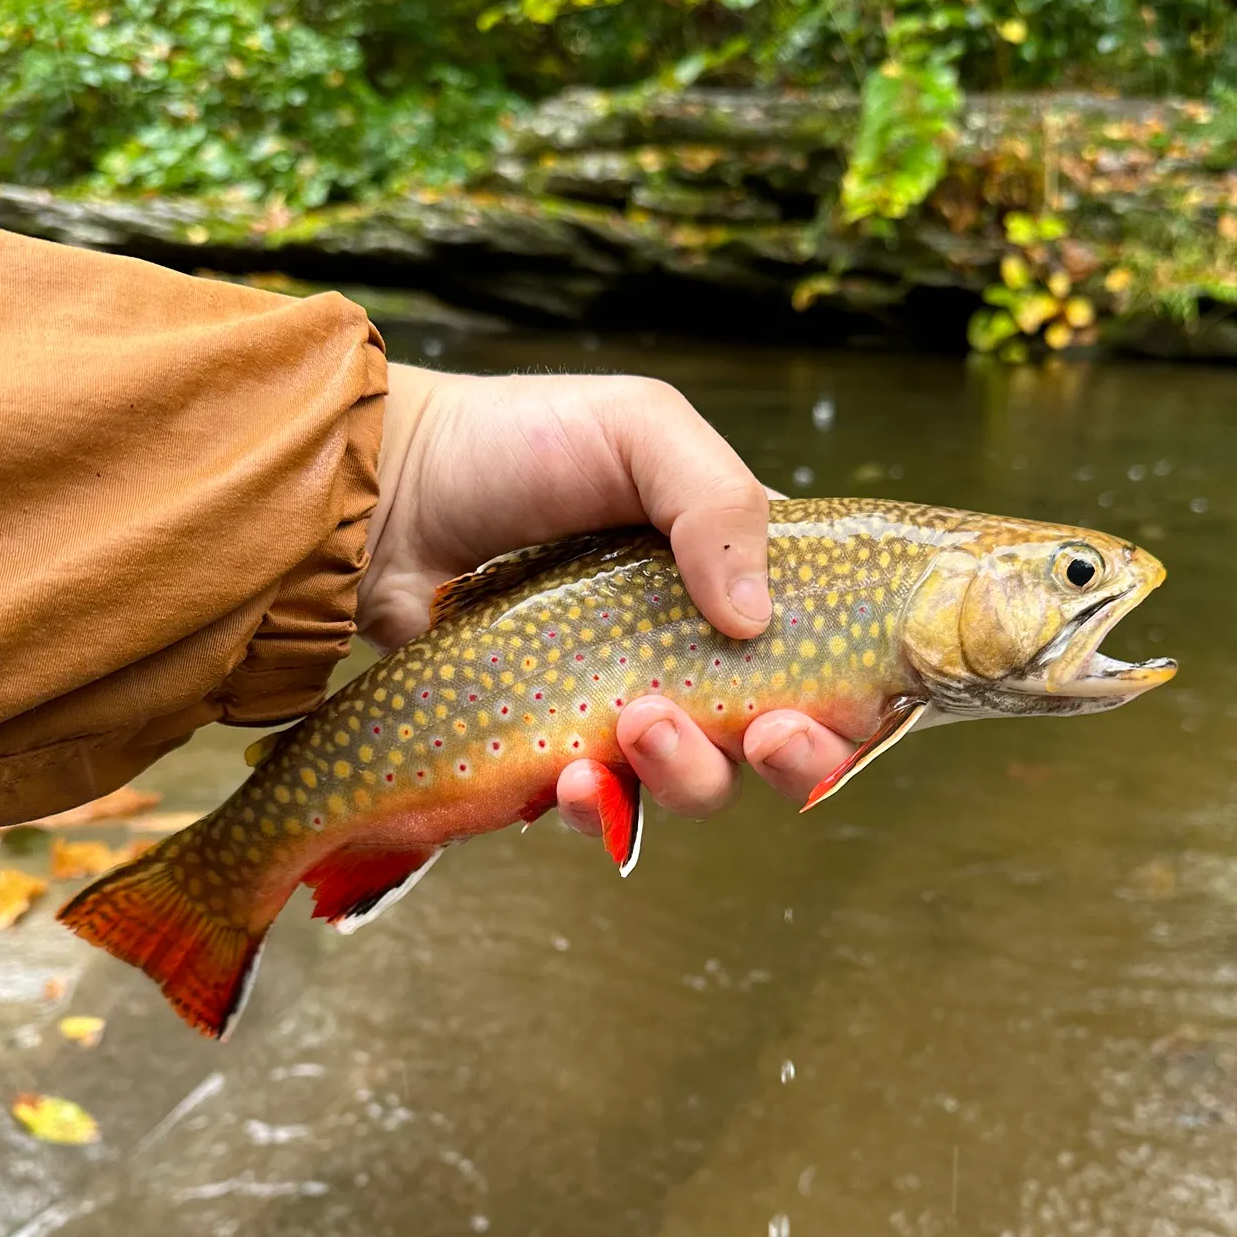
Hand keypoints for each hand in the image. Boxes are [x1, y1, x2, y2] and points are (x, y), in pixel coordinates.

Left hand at [359, 365, 853, 825]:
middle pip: (779, 742)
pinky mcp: (550, 746)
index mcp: (732, 578)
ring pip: (695, 782)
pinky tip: (574, 780)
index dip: (848, 698)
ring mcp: (621, 705)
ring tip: (639, 722)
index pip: (824, 654)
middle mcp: (690, 651)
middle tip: (764, 731)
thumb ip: (716, 501)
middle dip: (794, 759)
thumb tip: (755, 619)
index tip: (827, 704)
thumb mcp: (637, 429)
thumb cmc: (517, 442)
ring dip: (688, 774)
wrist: (389, 490)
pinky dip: (597, 806)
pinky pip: (597, 805)